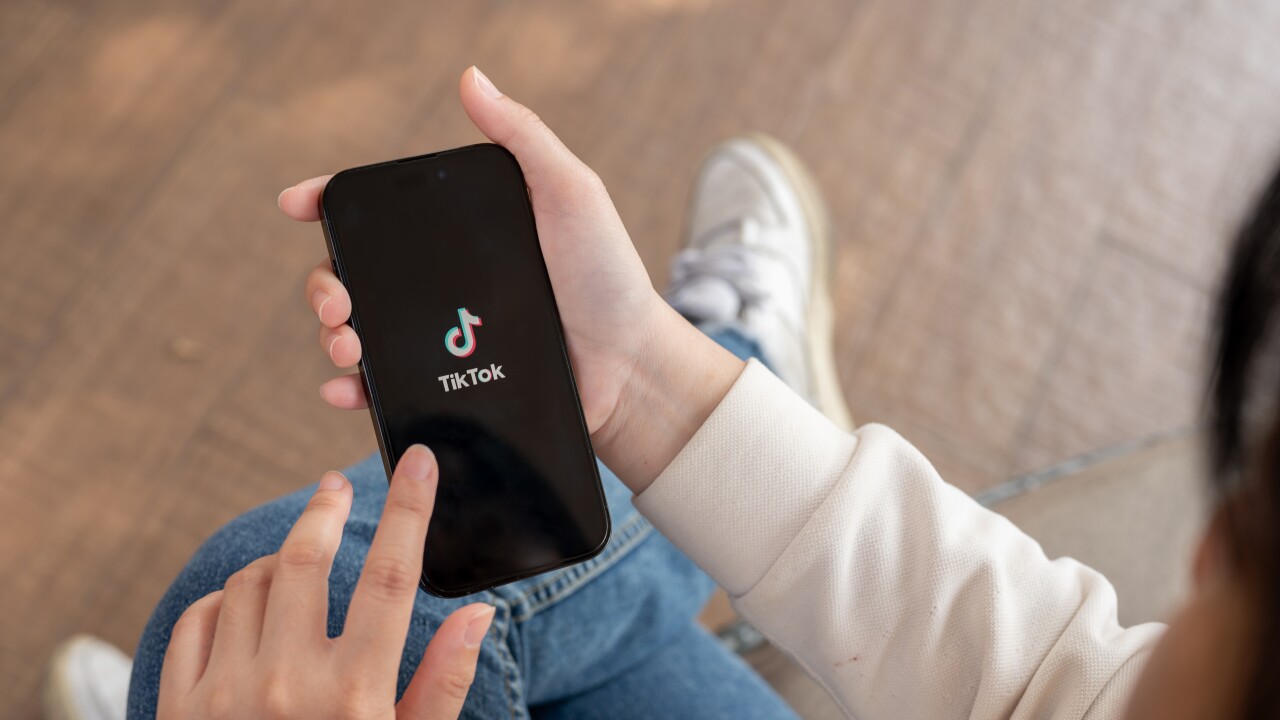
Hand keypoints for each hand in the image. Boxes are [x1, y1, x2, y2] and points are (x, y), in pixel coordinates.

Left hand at [157, 445, 494, 718]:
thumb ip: (444, 681)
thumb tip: (479, 614)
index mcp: (357, 695)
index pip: (395, 577)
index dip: (411, 510)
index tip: (420, 464)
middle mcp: (289, 686)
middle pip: (308, 559)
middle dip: (327, 509)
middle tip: (337, 487)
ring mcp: (227, 695)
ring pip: (252, 582)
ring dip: (280, 560)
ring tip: (300, 565)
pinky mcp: (180, 707)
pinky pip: (201, 618)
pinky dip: (227, 599)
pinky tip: (250, 606)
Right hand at [279, 66, 743, 491]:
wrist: (631, 366)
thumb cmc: (607, 274)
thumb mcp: (570, 193)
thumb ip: (523, 137)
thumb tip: (471, 78)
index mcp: (459, 235)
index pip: (381, 214)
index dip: (330, 204)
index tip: (298, 203)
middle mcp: (441, 285)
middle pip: (355, 276)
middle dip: (324, 285)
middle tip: (335, 301)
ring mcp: (442, 338)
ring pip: (360, 333)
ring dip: (332, 337)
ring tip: (346, 345)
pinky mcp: (450, 387)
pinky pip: (389, 389)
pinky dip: (354, 390)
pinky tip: (348, 389)